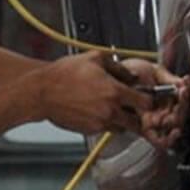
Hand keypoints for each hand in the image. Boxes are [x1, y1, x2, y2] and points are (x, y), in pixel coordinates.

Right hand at [34, 52, 153, 134]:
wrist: (42, 91)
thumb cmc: (64, 74)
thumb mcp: (95, 58)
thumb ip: (118, 67)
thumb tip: (131, 74)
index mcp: (114, 92)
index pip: (145, 102)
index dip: (147, 100)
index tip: (145, 97)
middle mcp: (109, 110)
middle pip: (136, 122)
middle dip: (136, 115)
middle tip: (131, 107)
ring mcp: (99, 123)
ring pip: (121, 128)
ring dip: (120, 120)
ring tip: (110, 107)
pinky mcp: (89, 130)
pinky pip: (104, 129)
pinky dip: (104, 122)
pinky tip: (95, 109)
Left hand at [117, 59, 189, 148]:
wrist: (112, 77)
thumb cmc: (130, 73)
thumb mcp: (155, 71)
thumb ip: (173, 80)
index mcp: (170, 96)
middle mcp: (165, 110)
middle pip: (186, 113)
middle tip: (186, 89)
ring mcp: (156, 121)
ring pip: (177, 125)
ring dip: (183, 113)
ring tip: (181, 99)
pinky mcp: (146, 130)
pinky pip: (161, 141)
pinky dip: (170, 138)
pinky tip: (176, 130)